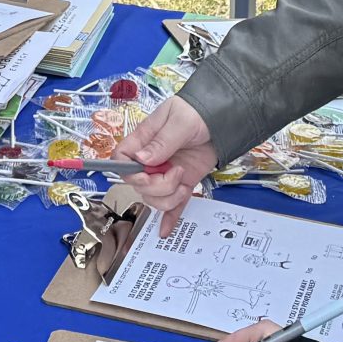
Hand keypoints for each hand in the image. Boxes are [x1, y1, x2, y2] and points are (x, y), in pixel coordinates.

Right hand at [118, 95, 217, 233]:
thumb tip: (141, 158)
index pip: (121, 160)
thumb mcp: (179, 121)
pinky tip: (165, 229)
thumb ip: (162, 141)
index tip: (144, 173)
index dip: (127, 172)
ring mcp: (165, 174)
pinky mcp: (181, 183)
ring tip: (184, 180)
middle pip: (138, 185)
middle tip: (177, 172)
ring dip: (169, 197)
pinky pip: (172, 205)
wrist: (222, 119)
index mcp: (143, 141)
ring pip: (154, 198)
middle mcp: (150, 160)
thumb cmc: (196, 112)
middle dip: (158, 186)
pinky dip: (168, 218)